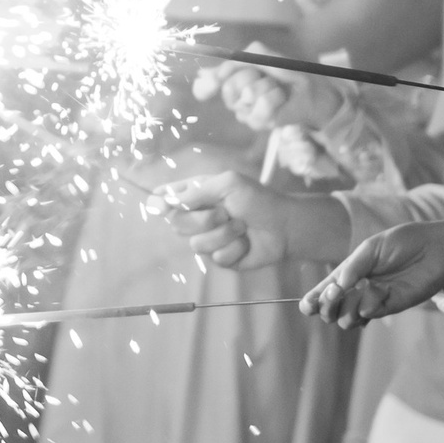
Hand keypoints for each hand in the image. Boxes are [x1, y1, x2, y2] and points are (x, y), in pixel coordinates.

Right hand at [157, 170, 294, 269]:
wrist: (284, 227)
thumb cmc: (258, 199)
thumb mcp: (227, 184)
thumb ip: (194, 192)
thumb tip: (160, 201)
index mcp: (196, 194)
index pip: (165, 199)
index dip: (158, 204)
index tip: (159, 207)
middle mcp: (198, 216)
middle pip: (176, 224)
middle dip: (203, 220)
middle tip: (225, 213)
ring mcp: (208, 238)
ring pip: (196, 244)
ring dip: (224, 235)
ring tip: (242, 228)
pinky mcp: (221, 258)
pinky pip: (216, 258)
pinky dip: (234, 249)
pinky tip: (245, 243)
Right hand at [190, 57, 331, 132]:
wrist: (315, 92)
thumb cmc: (292, 74)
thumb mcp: (266, 57)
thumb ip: (238, 60)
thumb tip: (205, 72)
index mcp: (237, 79)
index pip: (213, 83)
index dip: (207, 84)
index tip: (206, 86)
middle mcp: (238, 98)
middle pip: (228, 87)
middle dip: (249, 75)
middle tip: (264, 76)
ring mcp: (248, 113)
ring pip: (245, 97)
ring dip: (266, 87)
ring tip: (278, 88)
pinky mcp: (261, 123)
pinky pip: (259, 109)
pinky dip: (273, 99)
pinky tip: (280, 98)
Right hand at [301, 219, 443, 327]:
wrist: (434, 249)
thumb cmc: (404, 242)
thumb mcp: (372, 248)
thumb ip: (353, 267)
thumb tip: (336, 285)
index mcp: (350, 272)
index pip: (324, 290)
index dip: (312, 301)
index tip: (306, 306)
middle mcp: (358, 289)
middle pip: (331, 311)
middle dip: (326, 306)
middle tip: (333, 294)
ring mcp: (373, 301)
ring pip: (347, 319)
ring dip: (347, 308)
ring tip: (359, 292)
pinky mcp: (390, 307)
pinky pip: (369, 314)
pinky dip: (369, 304)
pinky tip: (381, 291)